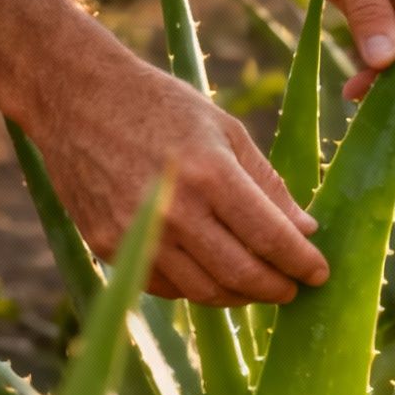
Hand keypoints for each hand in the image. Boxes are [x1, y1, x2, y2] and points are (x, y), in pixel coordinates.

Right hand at [29, 57, 329, 306]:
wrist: (75, 99)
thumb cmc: (162, 107)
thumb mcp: (226, 131)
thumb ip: (268, 184)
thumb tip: (306, 229)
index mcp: (210, 175)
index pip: (271, 238)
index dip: (302, 263)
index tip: (320, 273)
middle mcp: (173, 211)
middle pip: (241, 275)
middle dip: (277, 288)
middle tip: (294, 288)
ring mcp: (136, 233)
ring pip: (204, 291)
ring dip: (240, 296)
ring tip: (258, 285)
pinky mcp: (106, 246)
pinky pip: (165, 286)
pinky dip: (197, 288)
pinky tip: (214, 275)